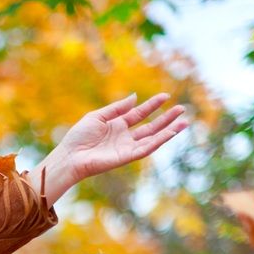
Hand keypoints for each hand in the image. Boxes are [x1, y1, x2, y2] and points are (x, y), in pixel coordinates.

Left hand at [30, 93, 187, 205]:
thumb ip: (117, 108)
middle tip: (182, 109)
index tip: (165, 96)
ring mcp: (127, 147)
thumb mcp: (97, 116)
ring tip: (184, 121)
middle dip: (166, 118)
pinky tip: (170, 133)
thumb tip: (135, 97)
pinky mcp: (127, 157)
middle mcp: (124, 137)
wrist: (70, 156)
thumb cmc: (78, 137)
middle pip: (150, 127)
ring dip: (168, 130)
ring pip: (152, 138)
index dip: (152, 105)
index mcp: (117, 125)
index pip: (139, 114)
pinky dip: (158, 141)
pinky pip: (146, 148)